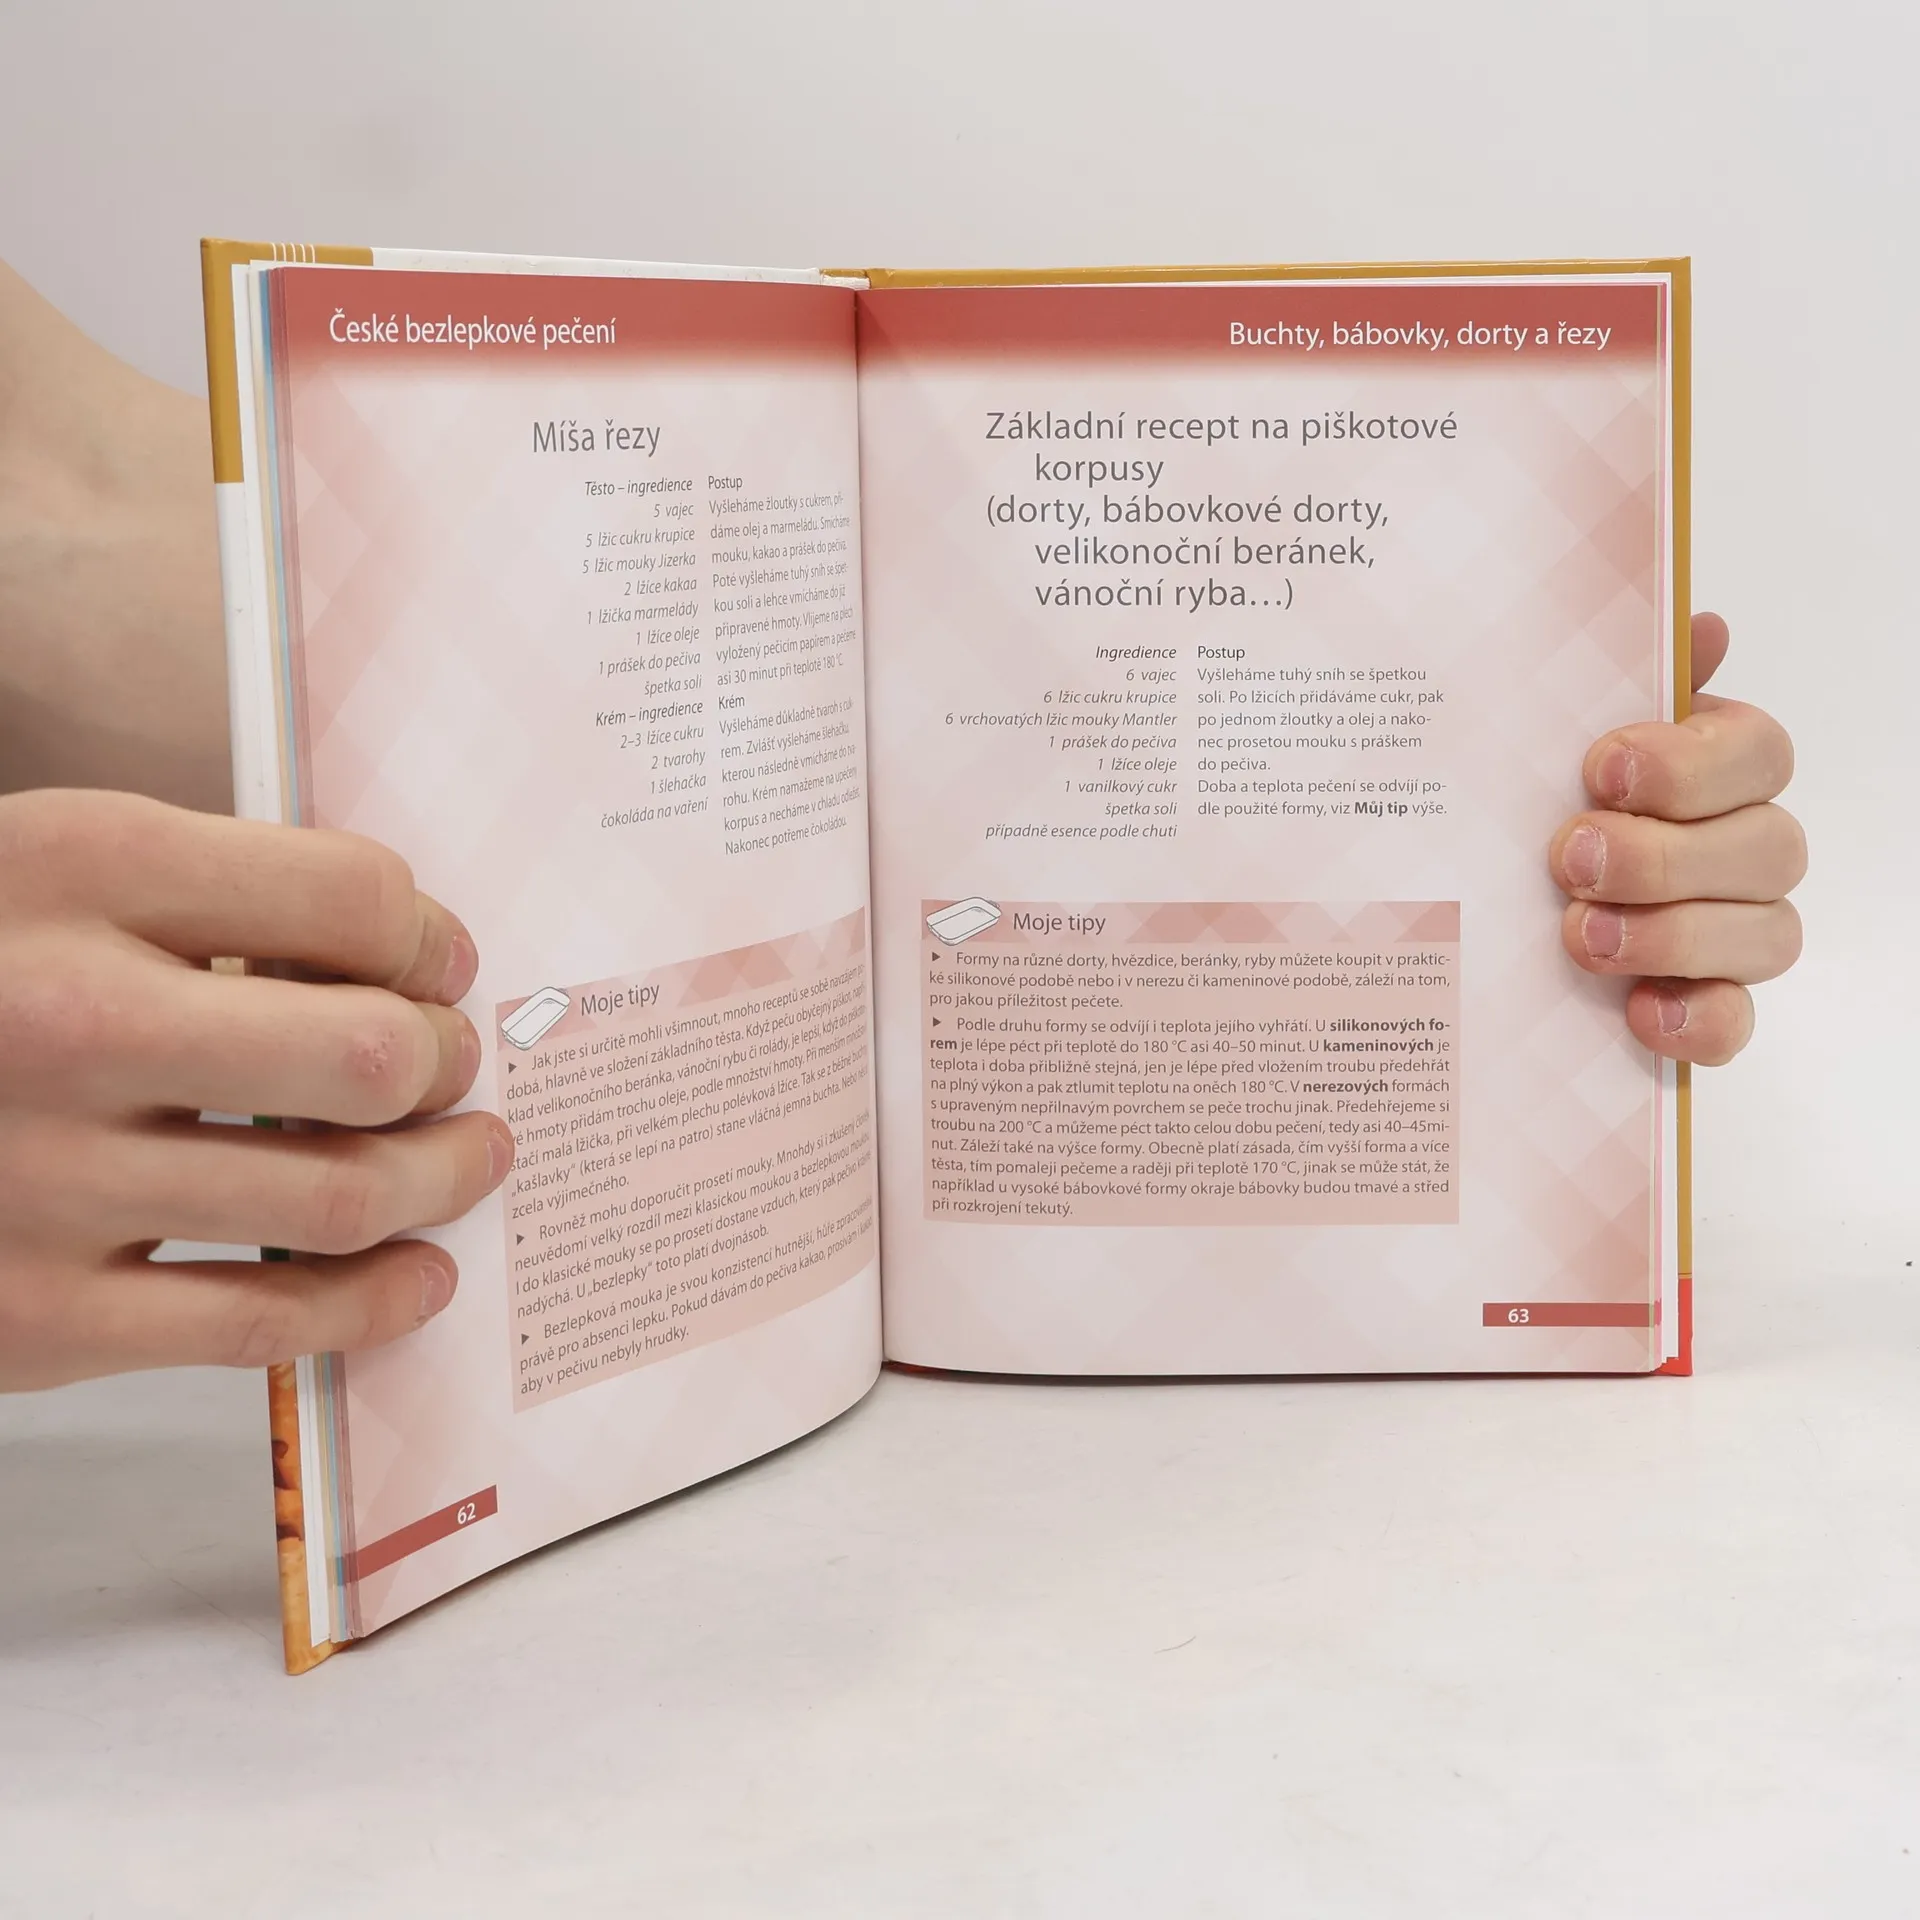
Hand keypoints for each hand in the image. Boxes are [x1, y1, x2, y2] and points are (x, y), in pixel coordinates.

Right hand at [0, 791, 513, 1389]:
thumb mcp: (48, 869)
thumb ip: (209, 890)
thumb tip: (407, 955)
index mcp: (74, 870)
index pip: (347, 894)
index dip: (427, 935)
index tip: (438, 964)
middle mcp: (61, 1017)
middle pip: (366, 1054)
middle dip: (446, 1063)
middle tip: (455, 1067)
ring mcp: (43, 1178)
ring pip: (339, 1195)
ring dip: (442, 1180)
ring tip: (470, 1159)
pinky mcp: (33, 1318)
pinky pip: (265, 1321)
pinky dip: (373, 1303)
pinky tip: (417, 1277)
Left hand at [1549, 612, 1803, 1063]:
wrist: (1466, 900)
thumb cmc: (1522, 801)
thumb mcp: (1540, 734)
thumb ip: (1609, 680)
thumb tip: (1700, 627)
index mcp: (1711, 765)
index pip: (1757, 752)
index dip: (1690, 763)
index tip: (1599, 769)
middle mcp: (1739, 846)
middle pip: (1770, 847)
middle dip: (1667, 856)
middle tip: (1569, 857)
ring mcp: (1732, 931)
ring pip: (1766, 935)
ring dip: (1674, 936)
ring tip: (1580, 935)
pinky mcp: (1703, 1007)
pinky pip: (1737, 1024)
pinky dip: (1696, 1020)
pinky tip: (1637, 1012)